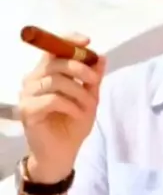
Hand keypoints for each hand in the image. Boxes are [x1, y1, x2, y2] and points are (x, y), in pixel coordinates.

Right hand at [18, 33, 105, 181]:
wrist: (62, 154)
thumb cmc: (72, 125)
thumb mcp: (89, 99)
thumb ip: (93, 79)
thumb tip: (101, 57)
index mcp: (46, 73)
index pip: (52, 48)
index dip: (68, 40)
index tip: (87, 42)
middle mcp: (33, 80)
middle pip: (55, 62)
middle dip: (80, 68)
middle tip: (94, 81)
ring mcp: (27, 95)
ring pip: (55, 80)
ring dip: (78, 92)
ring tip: (89, 106)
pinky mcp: (27, 111)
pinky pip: (52, 100)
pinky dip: (70, 106)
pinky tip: (77, 114)